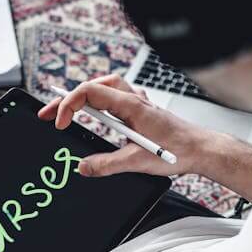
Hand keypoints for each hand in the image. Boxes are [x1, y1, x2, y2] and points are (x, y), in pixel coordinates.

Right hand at [38, 74, 209, 176]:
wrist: (202, 149)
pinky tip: (98, 115)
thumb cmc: (179, 150)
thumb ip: (108, 165)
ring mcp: (138, 104)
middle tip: (50, 114)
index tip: (59, 123)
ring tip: (67, 110)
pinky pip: (116, 98)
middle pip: (93, 85)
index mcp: (131, 105)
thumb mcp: (139, 162)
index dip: (68, 105)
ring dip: (84, 96)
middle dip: (68, 98)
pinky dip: (101, 102)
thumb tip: (83, 166)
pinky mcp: (142, 112)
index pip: (89, 92)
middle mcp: (134, 99)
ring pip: (105, 87)